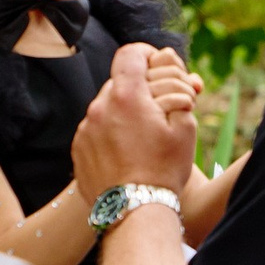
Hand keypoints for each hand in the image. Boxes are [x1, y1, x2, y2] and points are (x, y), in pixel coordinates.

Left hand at [72, 43, 199, 197]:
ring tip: (147, 135)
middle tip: (165, 105)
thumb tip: (169, 62)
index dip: (148, 55)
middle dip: (144, 88)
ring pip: (109, 106)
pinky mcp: (78, 148)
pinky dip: (113, 132)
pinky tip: (130, 151)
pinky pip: (97, 129)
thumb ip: (178, 88)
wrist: (134, 210)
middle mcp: (100, 107)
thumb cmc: (164, 168)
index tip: (161, 67)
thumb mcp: (185, 126)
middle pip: (121, 81)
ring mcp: (86, 128)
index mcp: (127, 96)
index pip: (131, 54)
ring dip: (128, 112)